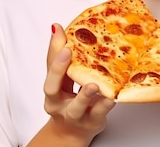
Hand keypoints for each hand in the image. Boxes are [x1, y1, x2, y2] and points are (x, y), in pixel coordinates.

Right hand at [41, 24, 115, 145]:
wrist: (73, 131)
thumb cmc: (69, 100)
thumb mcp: (64, 79)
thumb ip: (61, 56)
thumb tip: (56, 27)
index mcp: (51, 88)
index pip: (48, 67)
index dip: (53, 50)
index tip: (59, 32)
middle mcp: (58, 103)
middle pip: (52, 88)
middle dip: (58, 69)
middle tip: (68, 51)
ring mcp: (74, 115)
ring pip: (75, 107)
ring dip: (84, 94)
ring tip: (92, 84)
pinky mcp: (91, 123)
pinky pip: (97, 114)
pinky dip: (104, 106)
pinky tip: (112, 97)